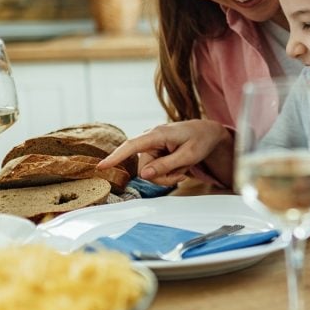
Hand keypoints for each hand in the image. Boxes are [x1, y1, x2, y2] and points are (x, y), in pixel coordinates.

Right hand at [97, 120, 231, 185]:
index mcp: (158, 134)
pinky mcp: (154, 151)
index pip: (131, 146)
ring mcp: (152, 145)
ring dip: (166, 176)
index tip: (101, 167)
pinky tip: (179, 167)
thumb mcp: (188, 156)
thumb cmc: (200, 140)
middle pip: (143, 169)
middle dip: (161, 178)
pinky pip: (154, 169)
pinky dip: (167, 173)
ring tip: (182, 169)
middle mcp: (150, 138)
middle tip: (181, 175)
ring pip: (149, 172)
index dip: (116, 157)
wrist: (207, 132)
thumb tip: (143, 175)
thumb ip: (166, 165)